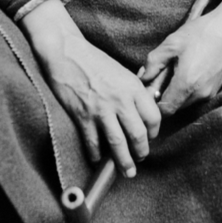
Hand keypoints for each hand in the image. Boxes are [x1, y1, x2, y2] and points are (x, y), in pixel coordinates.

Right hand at [20, 0, 160, 177]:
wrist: (67, 52)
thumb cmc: (94, 60)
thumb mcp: (122, 72)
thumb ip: (133, 91)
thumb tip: (141, 112)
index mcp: (133, 87)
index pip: (153, 117)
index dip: (154, 132)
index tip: (150, 137)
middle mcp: (120, 99)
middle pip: (138, 134)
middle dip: (141, 152)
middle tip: (140, 158)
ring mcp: (101, 109)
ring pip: (118, 143)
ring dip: (124, 161)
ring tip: (128, 171)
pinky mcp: (82, 116)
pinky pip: (93, 143)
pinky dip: (96, 155)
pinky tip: (98, 159)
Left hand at [140, 0, 221, 116]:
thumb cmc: (202, 32)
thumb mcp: (172, 43)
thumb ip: (153, 63)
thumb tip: (142, 77)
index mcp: (186, 84)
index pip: (164, 110)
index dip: (153, 102)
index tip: (150, 87)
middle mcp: (199, 94)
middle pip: (174, 107)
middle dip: (164, 96)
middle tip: (160, 75)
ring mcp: (210, 93)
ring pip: (186, 102)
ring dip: (176, 92)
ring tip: (175, 69)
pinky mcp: (216, 88)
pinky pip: (196, 96)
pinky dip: (188, 88)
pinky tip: (188, 69)